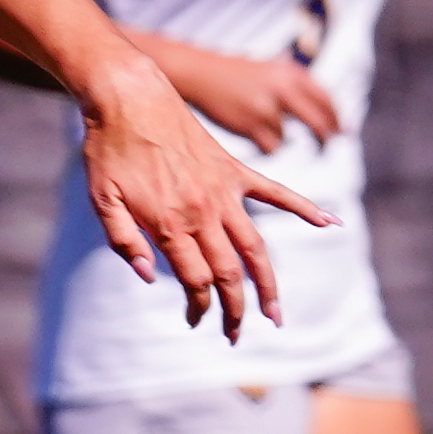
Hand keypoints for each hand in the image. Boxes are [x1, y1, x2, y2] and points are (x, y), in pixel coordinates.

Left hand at [73, 57, 326, 338]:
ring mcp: (224, 191)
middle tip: (235, 336)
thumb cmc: (108, 151)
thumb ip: (123, 242)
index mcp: (169, 224)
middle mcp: (203, 213)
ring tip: (276, 315)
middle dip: (235, 311)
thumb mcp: (100, 201)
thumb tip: (150, 279)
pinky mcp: (235, 170)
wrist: (130, 97)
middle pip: (230, 274)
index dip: (199, 308)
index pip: (196, 281)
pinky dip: (306, 209)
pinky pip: (278, 193)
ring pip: (256, 248)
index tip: (196, 320)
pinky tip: (331, 224)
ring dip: (268, 285)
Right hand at [160, 40, 344, 152]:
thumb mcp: (274, 72)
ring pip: (287, 137)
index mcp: (293, 74)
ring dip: (277, 137)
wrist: (202, 73)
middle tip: (326, 146)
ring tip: (259, 126)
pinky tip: (252, 134)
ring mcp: (266, 107)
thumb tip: (334, 120)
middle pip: (318, 123)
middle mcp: (284, 89)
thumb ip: (301, 90)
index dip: (337, 118)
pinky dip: (265, 145)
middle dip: (325, 137)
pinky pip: (271, 147)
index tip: (343, 131)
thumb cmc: (240, 75)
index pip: (327, 101)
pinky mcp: (249, 124)